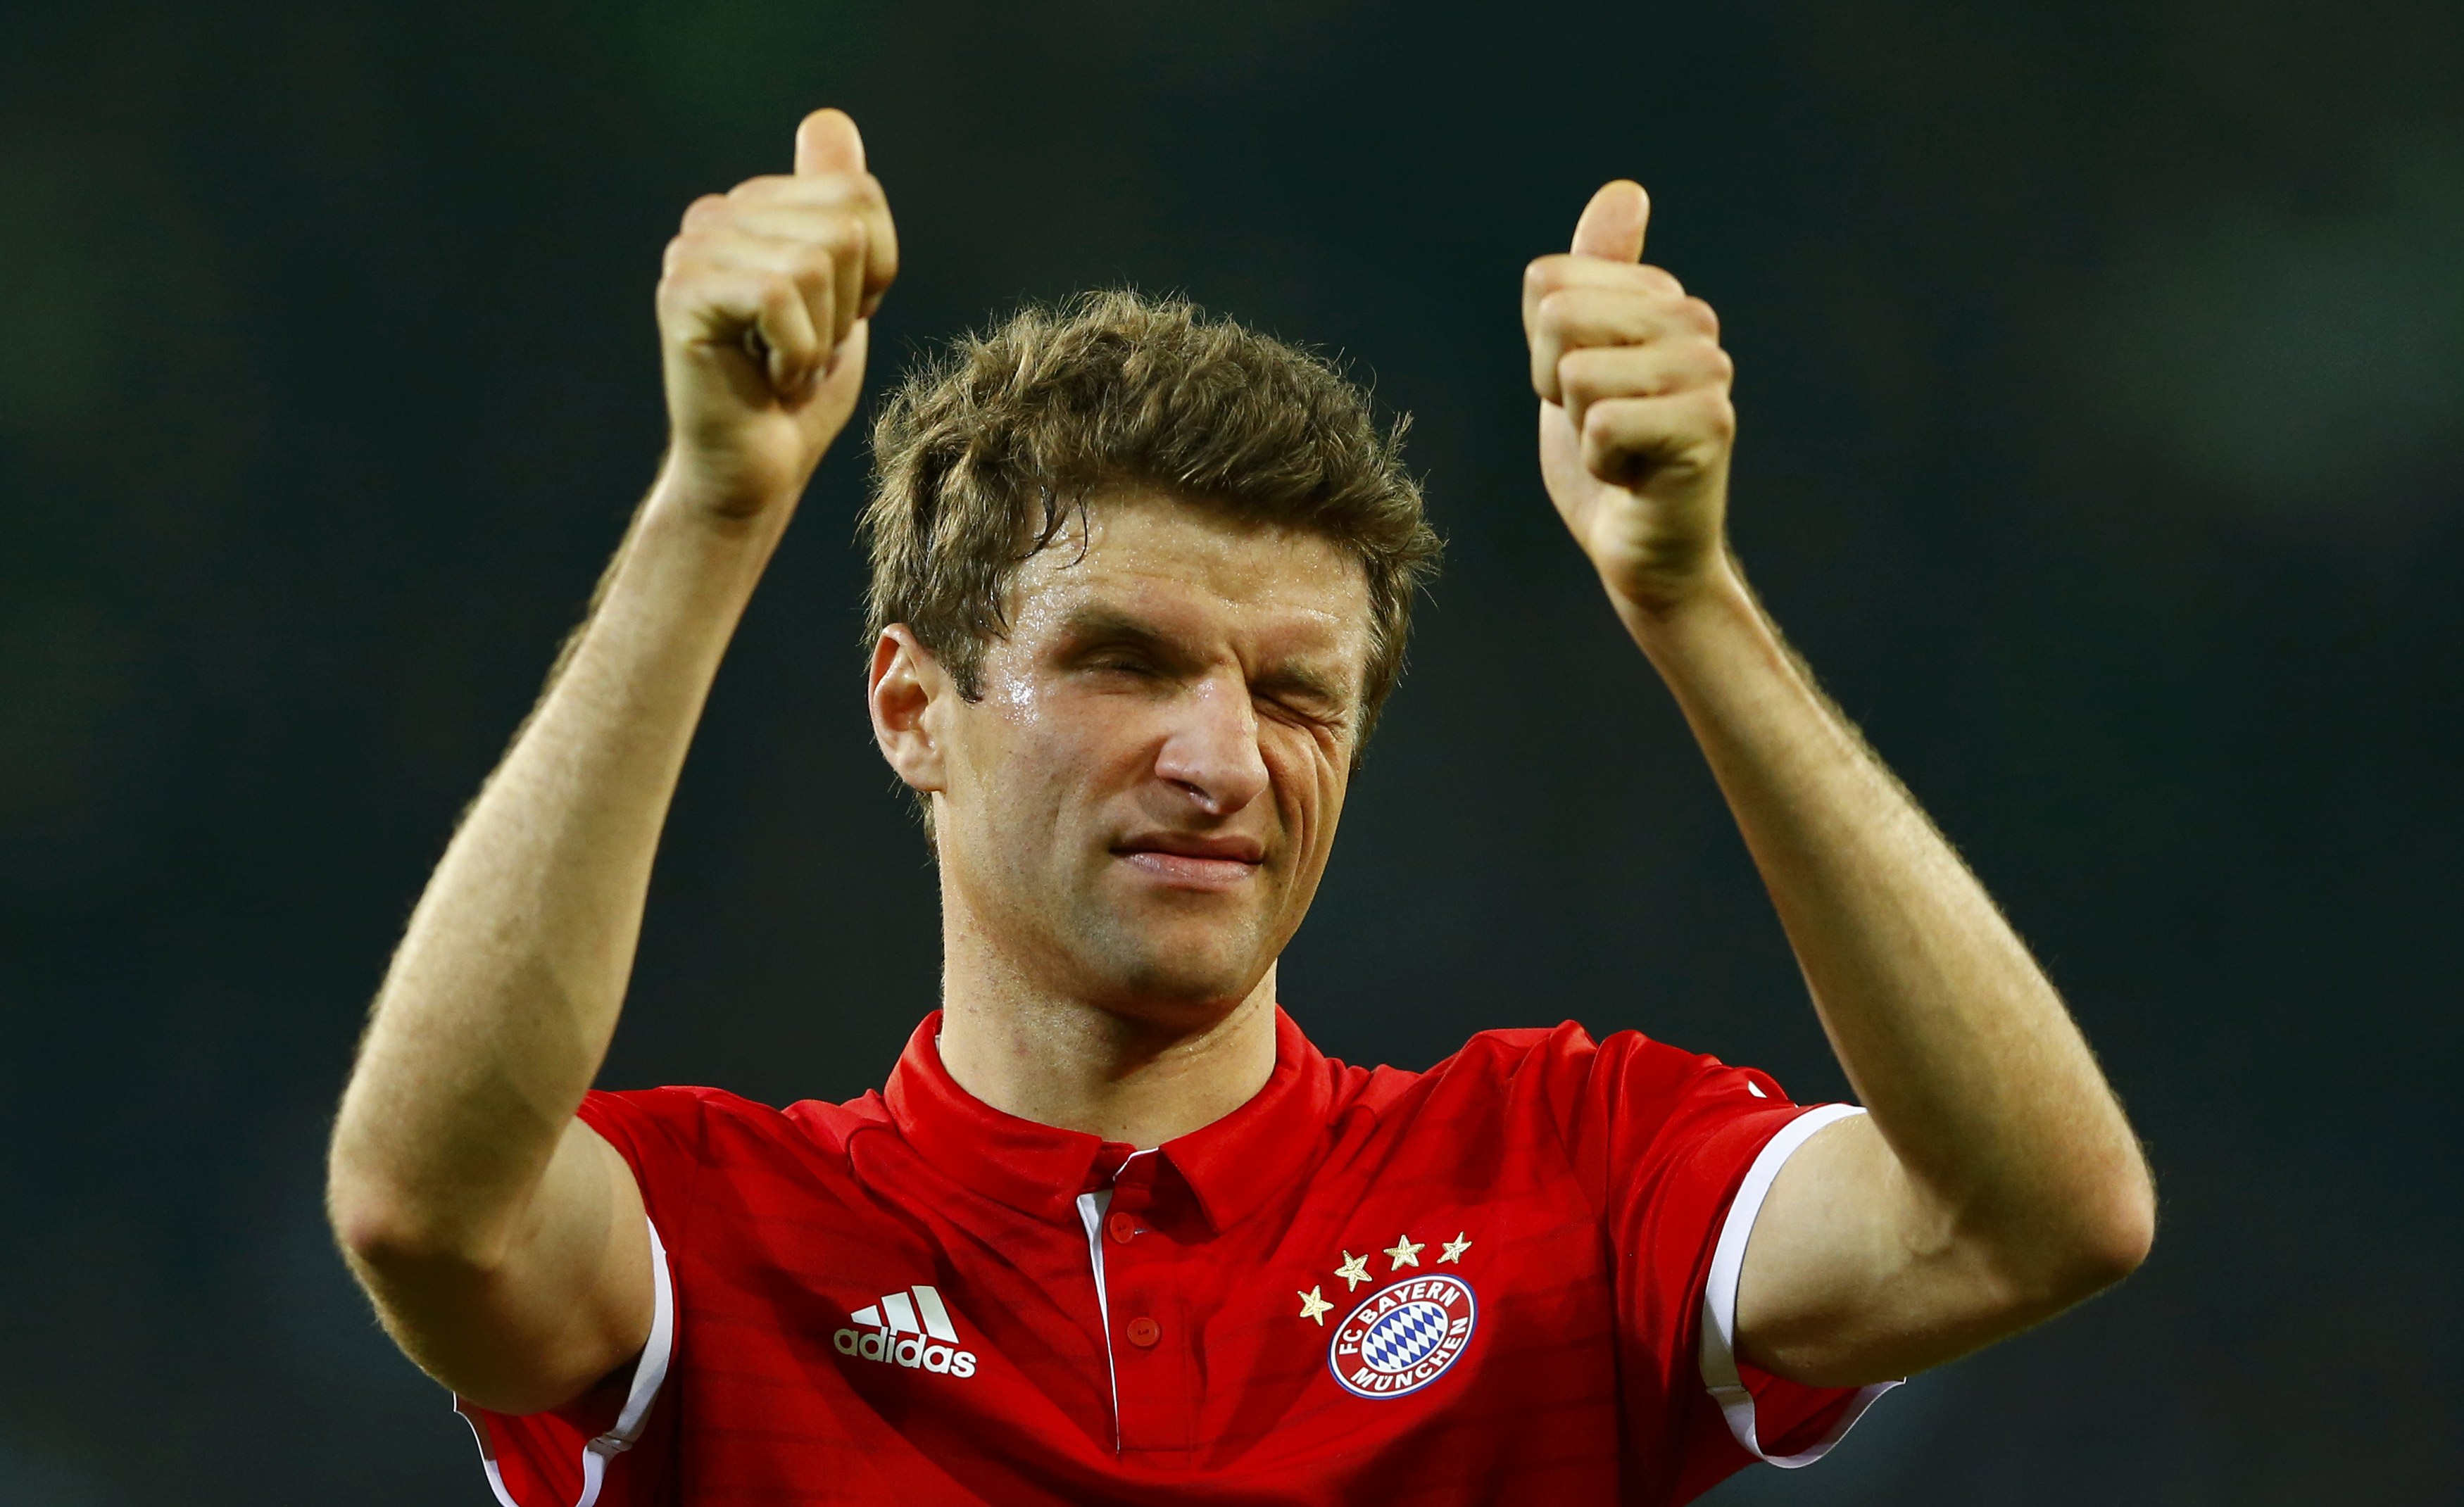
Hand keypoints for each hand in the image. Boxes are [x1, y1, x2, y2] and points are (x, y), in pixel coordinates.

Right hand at [654, 108, 898, 521]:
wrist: (758, 470)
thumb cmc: (802, 391)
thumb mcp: (845, 291)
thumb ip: (840, 208)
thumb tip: (827, 119)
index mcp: (757, 205)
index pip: (858, 194)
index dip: (875, 271)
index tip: (838, 317)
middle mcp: (716, 214)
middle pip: (843, 226)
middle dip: (848, 306)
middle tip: (806, 349)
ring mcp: (693, 250)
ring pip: (816, 262)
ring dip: (821, 338)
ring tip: (784, 366)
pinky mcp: (683, 293)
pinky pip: (782, 296)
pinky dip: (796, 355)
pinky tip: (768, 378)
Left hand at [1524, 182, 1735, 614]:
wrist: (1643, 550)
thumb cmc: (1608, 460)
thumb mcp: (1576, 358)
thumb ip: (1591, 279)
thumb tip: (1625, 190)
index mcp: (1660, 297)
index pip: (1546, 283)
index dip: (1540, 351)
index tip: (1580, 393)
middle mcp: (1695, 321)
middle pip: (1559, 318)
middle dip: (1555, 387)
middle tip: (1597, 425)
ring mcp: (1709, 371)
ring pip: (1578, 373)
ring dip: (1579, 429)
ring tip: (1622, 451)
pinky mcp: (1709, 426)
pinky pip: (1603, 423)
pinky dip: (1601, 463)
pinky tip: (1636, 477)